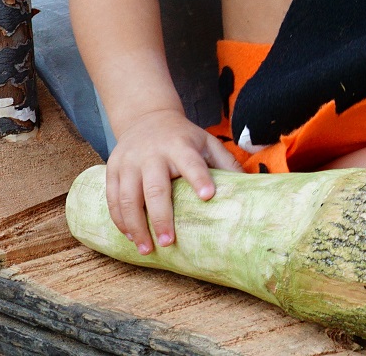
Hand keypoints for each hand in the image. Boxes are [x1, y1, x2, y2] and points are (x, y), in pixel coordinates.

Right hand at [105, 106, 242, 253]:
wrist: (146, 116)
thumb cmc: (182, 137)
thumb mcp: (206, 141)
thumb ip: (225, 163)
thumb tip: (253, 187)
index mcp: (180, 145)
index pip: (191, 162)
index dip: (199, 178)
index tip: (208, 196)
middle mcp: (152, 153)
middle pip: (154, 188)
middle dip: (160, 216)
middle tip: (168, 242)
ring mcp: (129, 161)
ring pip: (128, 196)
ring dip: (136, 225)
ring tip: (146, 248)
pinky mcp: (113, 168)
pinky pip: (112, 198)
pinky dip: (120, 220)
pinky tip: (130, 236)